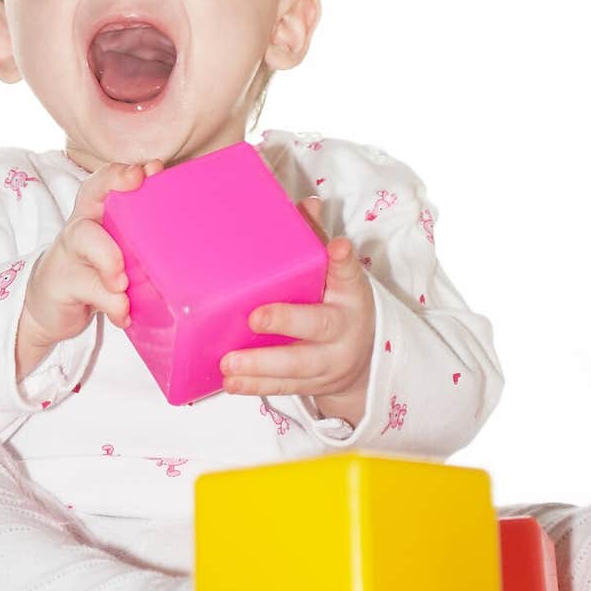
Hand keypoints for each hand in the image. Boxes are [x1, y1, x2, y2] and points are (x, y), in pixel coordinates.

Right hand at [15, 158, 164, 380]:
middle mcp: (82, 225)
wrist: (49, 306)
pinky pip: (88, 289)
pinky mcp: (62, 284)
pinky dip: (110, 303)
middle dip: (114, 186)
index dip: (122, 171)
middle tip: (138, 184)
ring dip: (109, 257)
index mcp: (98, 214)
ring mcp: (69, 253)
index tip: (149, 170)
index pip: (105, 180)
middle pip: (90, 194)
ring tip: (123, 281)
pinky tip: (125, 314)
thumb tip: (191, 245)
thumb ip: (144, 242)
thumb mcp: (119, 253)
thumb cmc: (95, 272)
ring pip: (84, 239)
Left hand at [219, 196, 375, 424]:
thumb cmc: (339, 306)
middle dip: (287, 321)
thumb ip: (317, 242)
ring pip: (296, 366)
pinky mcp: (310, 385)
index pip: (350, 273)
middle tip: (255, 318)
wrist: (362, 361)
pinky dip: (255, 387)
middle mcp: (343, 329)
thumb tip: (307, 203)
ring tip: (229, 363)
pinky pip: (282, 387)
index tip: (337, 246)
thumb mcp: (338, 276)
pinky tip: (230, 381)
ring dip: (261, 366)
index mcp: (350, 295)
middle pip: (318, 325)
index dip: (343, 261)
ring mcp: (326, 362)